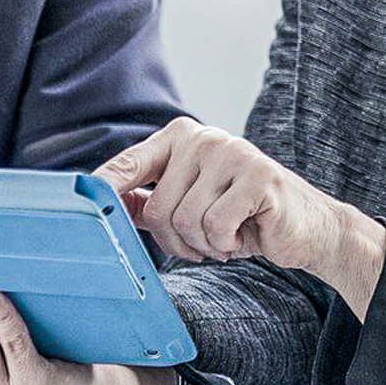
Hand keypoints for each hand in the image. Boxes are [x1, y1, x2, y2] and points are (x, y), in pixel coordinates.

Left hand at [94, 118, 385, 313]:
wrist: (308, 227)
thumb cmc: (243, 217)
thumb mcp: (192, 205)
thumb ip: (150, 201)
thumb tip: (101, 203)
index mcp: (181, 137)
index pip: (128, 164)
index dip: (102, 190)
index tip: (77, 208)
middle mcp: (203, 137)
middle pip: (157, 207)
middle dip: (177, 241)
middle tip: (204, 243)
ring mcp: (231, 152)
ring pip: (185, 221)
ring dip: (204, 246)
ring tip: (226, 238)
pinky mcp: (257, 176)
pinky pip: (215, 225)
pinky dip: (226, 244)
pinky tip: (243, 237)